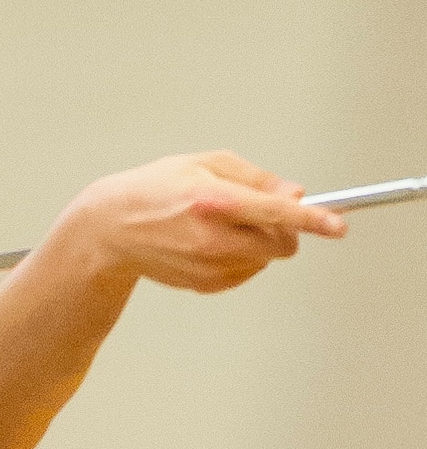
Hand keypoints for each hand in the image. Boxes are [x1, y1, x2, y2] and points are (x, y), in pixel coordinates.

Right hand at [63, 151, 346, 293]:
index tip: (338, 225)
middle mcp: (212, 237)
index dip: (313, 220)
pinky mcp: (204, 284)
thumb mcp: (205, 164)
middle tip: (264, 215)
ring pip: (265, 260)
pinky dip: (242, 259)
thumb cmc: (157, 188)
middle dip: (285, 230)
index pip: (276, 213)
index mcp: (214, 200)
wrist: (110, 229)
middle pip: (281, 244)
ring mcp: (207, 265)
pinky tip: (211, 245)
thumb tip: (296, 195)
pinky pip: (246, 273)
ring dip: (260, 244)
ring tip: (223, 226)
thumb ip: (257, 178)